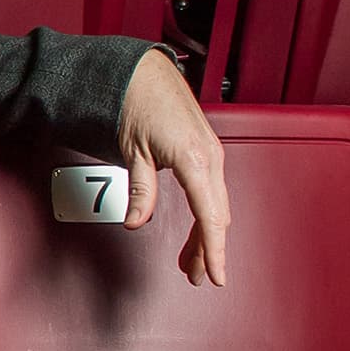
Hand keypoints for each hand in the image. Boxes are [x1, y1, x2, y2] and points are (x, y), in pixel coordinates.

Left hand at [116, 50, 230, 286]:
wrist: (145, 73)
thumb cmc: (140, 103)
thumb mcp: (133, 152)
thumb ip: (139, 190)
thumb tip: (135, 221)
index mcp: (194, 159)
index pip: (209, 217)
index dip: (213, 250)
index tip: (216, 274)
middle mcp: (210, 157)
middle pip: (216, 216)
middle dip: (208, 250)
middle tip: (196, 277)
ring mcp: (212, 154)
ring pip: (216, 206)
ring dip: (205, 235)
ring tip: (192, 263)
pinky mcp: (207, 152)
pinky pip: (211, 191)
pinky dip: (205, 214)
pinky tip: (196, 231)